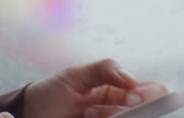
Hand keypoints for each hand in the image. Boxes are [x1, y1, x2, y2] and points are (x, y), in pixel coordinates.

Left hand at [22, 58, 169, 117]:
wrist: (30, 114)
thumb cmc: (52, 93)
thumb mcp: (74, 75)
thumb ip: (103, 69)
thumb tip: (131, 78)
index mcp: (118, 88)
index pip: (152, 90)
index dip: (150, 94)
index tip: (133, 96)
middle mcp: (120, 107)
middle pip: (149, 108)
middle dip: (134, 108)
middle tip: (114, 108)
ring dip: (111, 114)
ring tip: (87, 113)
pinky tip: (87, 117)